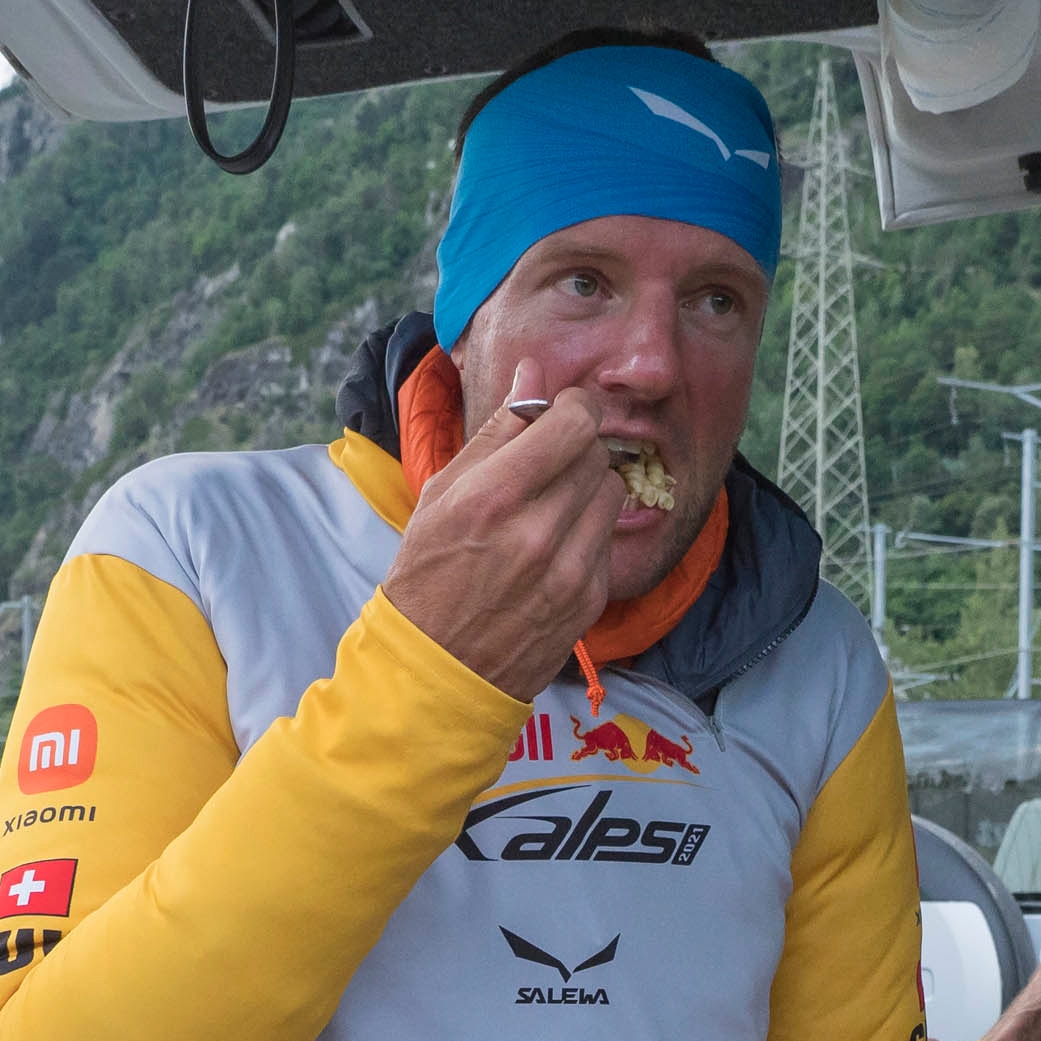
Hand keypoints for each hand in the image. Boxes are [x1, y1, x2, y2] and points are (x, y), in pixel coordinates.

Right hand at [378, 370, 623, 700]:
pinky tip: (553, 548)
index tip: (562, 413)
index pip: (574, 423)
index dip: (575, 408)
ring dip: (588, 488)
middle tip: (547, 464)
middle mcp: (538, 533)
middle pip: (597, 454)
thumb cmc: (428, 573)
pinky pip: (609, 538)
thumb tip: (533, 371)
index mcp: (493, 497)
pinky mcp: (589, 600)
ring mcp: (569, 571)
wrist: (436, 669)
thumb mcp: (443, 493)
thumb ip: (495, 430)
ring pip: (612, 493)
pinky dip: (588, 532)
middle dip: (576, 448)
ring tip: (550, 506)